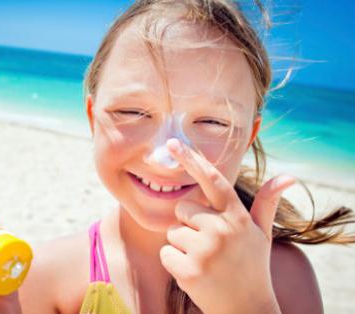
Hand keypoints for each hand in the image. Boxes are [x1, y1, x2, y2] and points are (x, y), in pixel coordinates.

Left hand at [159, 139, 294, 313]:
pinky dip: (174, 264)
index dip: (193, 160)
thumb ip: (266, 204)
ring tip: (205, 261)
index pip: (213, 181)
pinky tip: (195, 273)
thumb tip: (288, 177)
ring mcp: (205, 250)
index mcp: (237, 217)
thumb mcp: (261, 235)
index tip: (173, 143)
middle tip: (207, 244)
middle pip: (182, 209)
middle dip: (188, 224)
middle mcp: (221, 230)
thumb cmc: (252, 266)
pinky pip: (166, 253)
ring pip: (172, 232)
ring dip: (182, 246)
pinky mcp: (189, 270)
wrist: (247, 309)